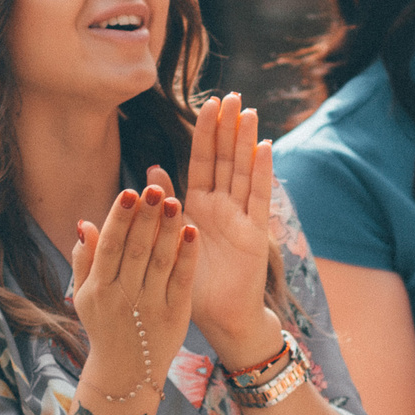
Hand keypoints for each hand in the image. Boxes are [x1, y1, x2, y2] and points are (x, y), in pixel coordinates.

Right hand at [66, 185, 198, 401]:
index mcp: (97, 289)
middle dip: (146, 217)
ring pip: (160, 262)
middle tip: (156, 187)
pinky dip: (187, 257)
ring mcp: (149, 308)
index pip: (109, 246)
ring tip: (175, 201)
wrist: (125, 373)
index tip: (129, 191)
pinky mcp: (174, 316)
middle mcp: (122, 298)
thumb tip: (87, 223)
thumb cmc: (104, 325)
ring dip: (168, 230)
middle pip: (135, 250)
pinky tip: (192, 232)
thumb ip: (84, 260)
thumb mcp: (84, 296)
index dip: (119, 218)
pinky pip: (182, 281)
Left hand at [173, 92, 283, 368]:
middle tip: (232, 94)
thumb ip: (163, 205)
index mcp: (199, 206)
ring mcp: (241, 218)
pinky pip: (258, 198)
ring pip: (243, 171)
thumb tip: (150, 170)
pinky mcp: (256, 234)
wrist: (219, 319)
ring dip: (246, 141)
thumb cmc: (193, 284)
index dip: (205, 132)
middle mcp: (222, 207)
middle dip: (228, 127)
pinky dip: (261, 173)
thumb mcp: (170, 240)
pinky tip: (263, 147)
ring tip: (248, 111)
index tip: (209, 102)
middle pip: (225, 159)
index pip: (202, 161)